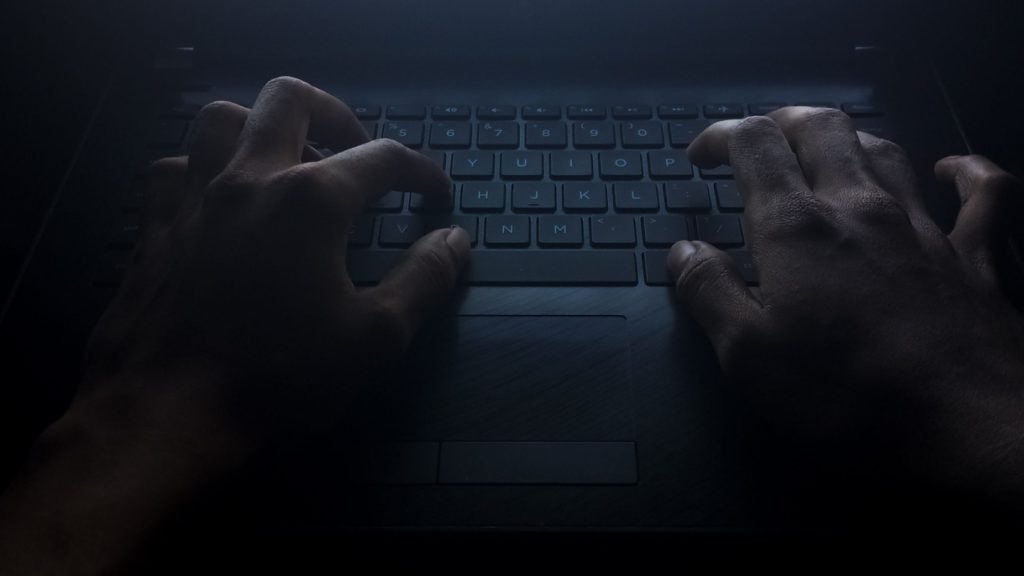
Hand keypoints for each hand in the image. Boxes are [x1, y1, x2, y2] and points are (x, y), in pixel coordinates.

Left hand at [80, 76, 470, 453]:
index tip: (436, 194)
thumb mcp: (375, 338)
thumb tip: (455, 241)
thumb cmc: (278, 381)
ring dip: (262, 126)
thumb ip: (424, 280)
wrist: (166, 419)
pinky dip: (203, 168)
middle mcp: (248, 179)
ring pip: (222, 119)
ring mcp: (192, 199)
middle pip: (291, 100)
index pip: (382, 159)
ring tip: (287, 159)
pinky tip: (219, 199)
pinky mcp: (153, 228)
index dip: (420, 172)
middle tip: (357, 150)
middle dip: (336, 114)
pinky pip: (173, 168)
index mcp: (310, 200)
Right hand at [671, 108, 1023, 513]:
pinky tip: (951, 168)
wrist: (969, 423)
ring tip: (824, 154)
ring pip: (885, 150)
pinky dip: (965, 171)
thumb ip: (709, 293)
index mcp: (796, 227)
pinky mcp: (974, 255)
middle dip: (782, 123)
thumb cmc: (845, 393)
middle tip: (759, 144)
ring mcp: (922, 225)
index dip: (721, 134)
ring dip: (848, 141)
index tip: (700, 156)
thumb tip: (683, 250)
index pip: (754, 144)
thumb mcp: (747, 355)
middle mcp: (858, 207)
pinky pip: (982, 191)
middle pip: (822, 128)